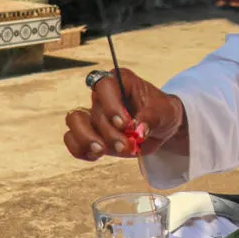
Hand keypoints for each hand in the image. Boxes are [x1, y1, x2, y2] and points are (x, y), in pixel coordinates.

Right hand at [64, 68, 185, 161]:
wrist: (161, 127)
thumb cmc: (162, 112)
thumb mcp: (165, 112)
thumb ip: (152, 117)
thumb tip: (139, 129)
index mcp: (121, 81)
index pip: (104, 85)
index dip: (111, 105)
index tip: (125, 124)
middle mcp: (103, 95)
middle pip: (95, 112)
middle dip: (109, 134)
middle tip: (126, 146)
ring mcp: (94, 114)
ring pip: (74, 121)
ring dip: (86, 139)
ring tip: (102, 151)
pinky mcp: (90, 132)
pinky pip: (72, 140)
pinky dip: (81, 150)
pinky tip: (97, 156)